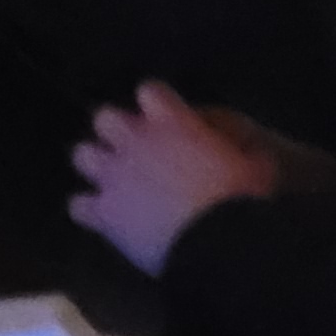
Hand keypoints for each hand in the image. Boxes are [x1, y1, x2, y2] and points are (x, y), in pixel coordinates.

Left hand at [70, 81, 280, 277]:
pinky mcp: (103, 212)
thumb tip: (251, 151)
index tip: (166, 117)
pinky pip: (78, 205)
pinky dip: (88, 210)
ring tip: (111, 181)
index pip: (150, 90)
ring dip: (95, 165)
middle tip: (133, 150)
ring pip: (82, 155)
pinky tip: (101, 219)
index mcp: (172, 121)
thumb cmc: (241, 200)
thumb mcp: (257, 166)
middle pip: (104, 116)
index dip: (156, 103)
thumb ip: (245, 151)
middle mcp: (136, 140)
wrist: (214, 244)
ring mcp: (114, 175)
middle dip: (115, 130)